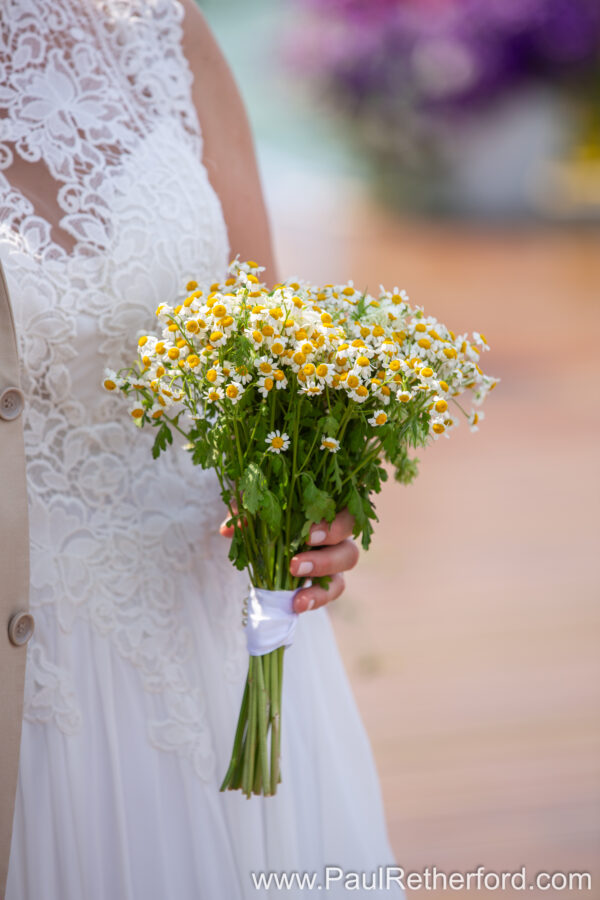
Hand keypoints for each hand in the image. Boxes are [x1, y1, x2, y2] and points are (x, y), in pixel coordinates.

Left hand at [220, 508, 357, 614]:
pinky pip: (327, 595)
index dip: (333, 527)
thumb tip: (229, 529)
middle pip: (350, 552)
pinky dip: (313, 600)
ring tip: (298, 600)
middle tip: (295, 566)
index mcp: (330, 511)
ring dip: (321, 591)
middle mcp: (338, 539)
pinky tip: (295, 606)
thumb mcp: (257, 503)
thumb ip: (246, 511)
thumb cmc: (268, 504)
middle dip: (325, 562)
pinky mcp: (322, 583)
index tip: (308, 536)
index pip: (346, 517)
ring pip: (341, 581)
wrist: (264, 523)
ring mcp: (332, 563)